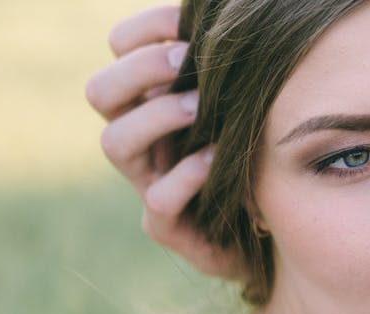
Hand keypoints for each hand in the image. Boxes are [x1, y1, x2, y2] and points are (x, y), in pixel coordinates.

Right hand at [85, 5, 239, 278]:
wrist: (268, 234)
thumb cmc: (255, 158)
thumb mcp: (243, 105)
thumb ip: (229, 68)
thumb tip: (230, 18)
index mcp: (151, 99)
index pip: (119, 50)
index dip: (144, 30)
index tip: (186, 25)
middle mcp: (138, 139)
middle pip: (100, 91)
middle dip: (142, 69)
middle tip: (189, 61)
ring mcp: (146, 182)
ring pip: (113, 143)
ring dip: (158, 116)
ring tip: (201, 106)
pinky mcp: (165, 226)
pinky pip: (157, 200)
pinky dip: (187, 175)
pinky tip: (217, 157)